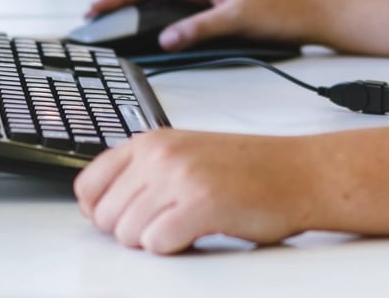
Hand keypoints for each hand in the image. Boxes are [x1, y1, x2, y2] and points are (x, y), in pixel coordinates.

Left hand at [74, 129, 313, 252]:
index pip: (88, 186)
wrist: (300, 173)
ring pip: (128, 235)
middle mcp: (161, 155)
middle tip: (169, 221)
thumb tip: (96, 207)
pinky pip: (157, 244)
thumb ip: (142, 172)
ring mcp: (180, 178)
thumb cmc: (249, 169)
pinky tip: (199, 231)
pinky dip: (175, 248)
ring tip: (189, 223)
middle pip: (106, 218)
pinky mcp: (201, 204)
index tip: (124, 217)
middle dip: (132, 230)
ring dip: (156, 240)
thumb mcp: (185, 154)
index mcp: (152, 141)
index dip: (102, 211)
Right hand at [88, 0, 323, 50]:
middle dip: (122, 3)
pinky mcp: (219, 15)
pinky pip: (181, 18)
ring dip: (140, 15)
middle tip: (96, 18)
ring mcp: (210, 0)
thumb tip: (167, 38)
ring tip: (116, 28)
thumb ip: (201, 27)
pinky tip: (154, 38)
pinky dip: (162, 26)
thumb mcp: (238, 18)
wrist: (314, 14)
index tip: (98, 6)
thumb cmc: (283, 8)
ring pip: (166, 5)